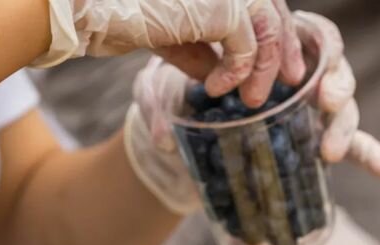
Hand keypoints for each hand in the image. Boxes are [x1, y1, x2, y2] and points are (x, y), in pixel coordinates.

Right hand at [42, 0, 305, 106]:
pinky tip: (215, 89)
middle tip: (289, 83)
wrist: (90, 9)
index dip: (276, 31)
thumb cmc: (117, 15)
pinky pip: (246, 47)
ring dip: (265, 68)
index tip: (283, 66)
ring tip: (250, 100)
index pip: (260, 0)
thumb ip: (198, 47)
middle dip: (285, 48)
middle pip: (274, 7)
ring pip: (269, 26)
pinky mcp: (221, 5)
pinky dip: (237, 73)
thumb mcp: (169, 35)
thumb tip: (218, 70)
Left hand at [123, 12, 379, 214]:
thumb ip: (158, 108)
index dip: (315, 47)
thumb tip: (163, 141)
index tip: (301, 77)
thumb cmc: (172, 95)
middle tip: (324, 103)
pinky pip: (349, 142)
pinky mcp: (307, 137)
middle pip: (333, 69)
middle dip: (336, 84)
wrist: (176, 122)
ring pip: (341, 107)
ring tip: (330, 152)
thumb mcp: (158, 93)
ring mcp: (304, 107)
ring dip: (344, 125)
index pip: (309, 34)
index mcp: (267, 44)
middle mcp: (293, 73)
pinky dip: (370, 153)